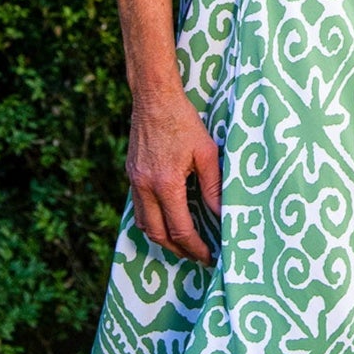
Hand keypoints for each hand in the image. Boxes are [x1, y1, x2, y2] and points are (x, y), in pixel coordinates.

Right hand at [127, 89, 221, 263]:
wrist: (154, 98)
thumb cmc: (183, 121)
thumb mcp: (206, 153)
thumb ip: (214, 186)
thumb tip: (222, 214)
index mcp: (165, 183)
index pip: (180, 229)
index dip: (196, 247)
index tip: (209, 255)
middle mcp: (145, 186)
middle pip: (158, 234)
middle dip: (178, 250)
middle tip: (198, 256)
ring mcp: (134, 181)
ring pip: (144, 224)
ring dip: (163, 238)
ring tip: (183, 243)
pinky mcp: (131, 174)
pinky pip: (139, 208)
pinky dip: (152, 221)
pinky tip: (167, 219)